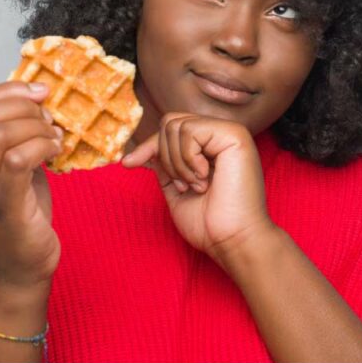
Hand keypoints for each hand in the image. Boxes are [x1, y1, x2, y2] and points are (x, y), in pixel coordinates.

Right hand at [0, 80, 64, 287]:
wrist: (18, 269)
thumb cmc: (18, 213)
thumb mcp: (6, 169)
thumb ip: (10, 136)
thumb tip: (35, 95)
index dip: (8, 90)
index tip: (39, 92)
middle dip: (23, 106)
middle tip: (48, 117)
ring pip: (0, 135)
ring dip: (36, 127)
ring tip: (54, 138)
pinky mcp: (3, 209)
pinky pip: (19, 160)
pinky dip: (42, 146)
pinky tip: (56, 151)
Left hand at [120, 113, 275, 268]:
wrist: (232, 240)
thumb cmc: (209, 223)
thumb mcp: (176, 189)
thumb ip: (164, 166)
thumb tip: (141, 151)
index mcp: (211, 146)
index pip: (171, 130)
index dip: (148, 146)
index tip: (128, 164)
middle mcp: (221, 135)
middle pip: (170, 122)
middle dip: (165, 157)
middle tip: (184, 185)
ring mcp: (230, 132)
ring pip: (176, 125)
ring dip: (177, 162)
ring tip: (197, 185)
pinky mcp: (234, 134)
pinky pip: (190, 131)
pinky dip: (188, 158)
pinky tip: (205, 177)